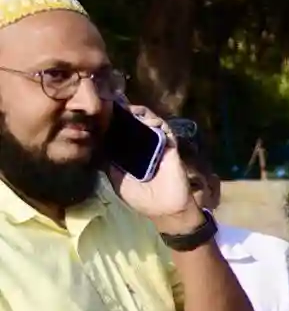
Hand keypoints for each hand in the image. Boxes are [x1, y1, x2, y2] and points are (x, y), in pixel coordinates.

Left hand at [106, 106, 198, 226]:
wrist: (164, 208)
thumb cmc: (140, 198)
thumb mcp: (117, 180)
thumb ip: (109, 163)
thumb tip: (96, 144)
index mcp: (127, 154)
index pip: (119, 132)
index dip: (112, 121)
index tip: (103, 109)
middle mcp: (141, 147)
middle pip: (133, 123)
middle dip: (125, 112)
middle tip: (115, 102)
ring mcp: (156, 145)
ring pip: (149, 122)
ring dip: (140, 114)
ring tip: (130, 110)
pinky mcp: (170, 147)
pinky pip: (165, 130)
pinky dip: (158, 122)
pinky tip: (149, 120)